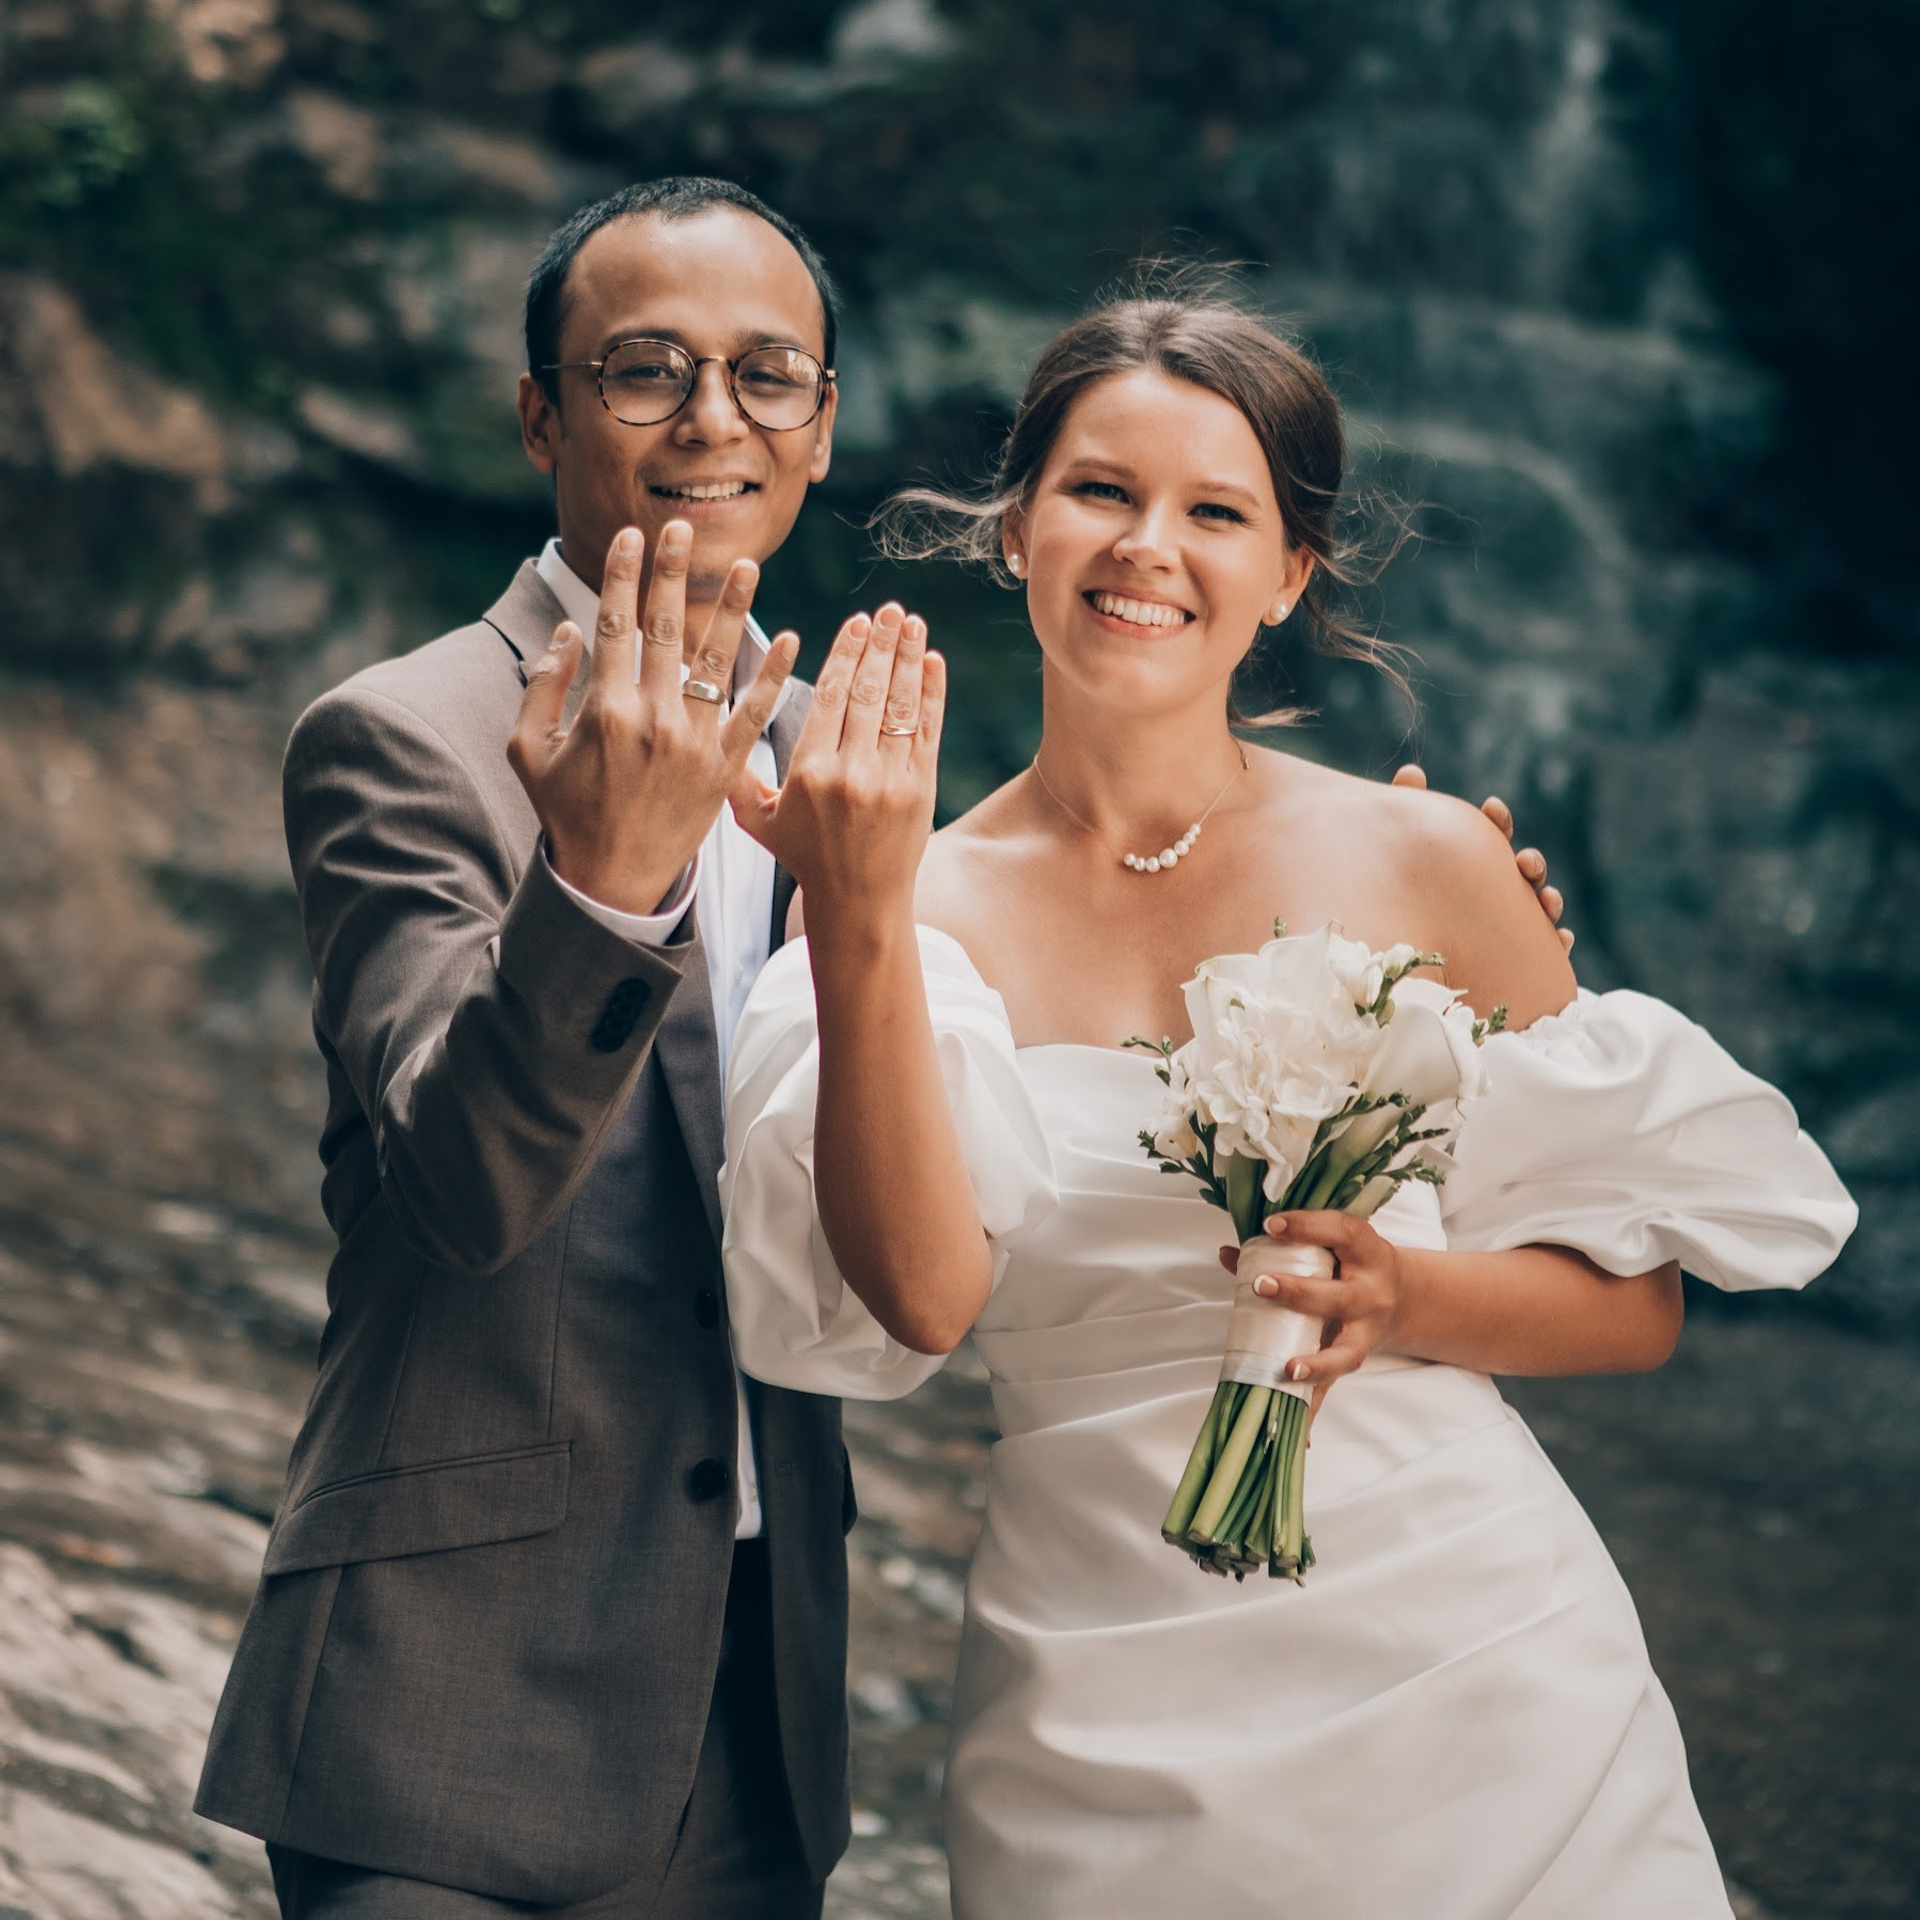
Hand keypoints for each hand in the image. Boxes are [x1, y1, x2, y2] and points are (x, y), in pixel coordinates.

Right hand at [508, 522, 797, 914]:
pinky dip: (774, 676)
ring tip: (748, 565)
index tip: (631, 537)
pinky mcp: (725, 767)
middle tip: (683, 528)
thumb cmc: (566, 812)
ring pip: (719, 661)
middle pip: (668, 629)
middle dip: (673, 573)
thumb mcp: (528, 750)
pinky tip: (792, 640)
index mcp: (604, 709)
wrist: (614, 878)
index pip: (616, 624)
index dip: (622, 575)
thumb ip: (542, 686)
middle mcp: (654, 719)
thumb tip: (567, 631)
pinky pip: (755, 713)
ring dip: (734, 609)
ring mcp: (695, 743)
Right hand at [731, 603, 944, 920]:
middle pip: (867, 693)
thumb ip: (737, 780)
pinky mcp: (921, 790)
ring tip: (911, 623)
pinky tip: (932, 662)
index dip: (845, 655)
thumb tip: (709, 737)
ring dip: (908, 659)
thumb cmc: (806, 860)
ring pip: (899, 706)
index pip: (831, 698)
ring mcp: (890, 781)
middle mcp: (850, 773)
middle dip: (880, 646)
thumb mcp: (760, 824)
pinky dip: (931, 694)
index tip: (856, 622)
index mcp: (809, 773)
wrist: (859, 903)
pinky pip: (927, 731)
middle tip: (888, 610)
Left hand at [1217, 1211, 1404, 1418]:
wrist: (1407, 1298)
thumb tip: (1226, 1252)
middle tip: (1261, 1285)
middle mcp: (1371, 1293)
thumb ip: (1282, 1249)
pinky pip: (1332, 1390)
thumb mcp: (1332, 1246)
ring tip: (1288, 1370)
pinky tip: (1300, 1437)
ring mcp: (1366, 1332)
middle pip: (1339, 1297)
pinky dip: (1313, 1413)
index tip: (1271, 1226)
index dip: (1307, 1226)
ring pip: (1345, 1352)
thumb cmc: (1353, 1264)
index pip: (1339, 1231)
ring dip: (1317, 1364)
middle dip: (1300, 1293)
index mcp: (1365, 1252)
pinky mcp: (1354, 1361)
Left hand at [1392, 763, 1571, 952]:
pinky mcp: (1521, 954)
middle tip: (1524, 861)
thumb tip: (1411, 772)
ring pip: (1543, 907)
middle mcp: (1502, 885)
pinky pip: (1548, 950)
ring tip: (1547, 899)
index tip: (1490, 807)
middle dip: (1532, 863)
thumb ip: (1410, 808)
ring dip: (1550, 899)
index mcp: (1478, 857)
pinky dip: (1559, 943)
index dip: (1497, 821)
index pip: (1495, 833)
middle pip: (1527, 869)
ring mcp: (1516, 918)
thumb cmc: (1413, 887)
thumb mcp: (1408, 848)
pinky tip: (1563, 940)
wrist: (1410, 950)